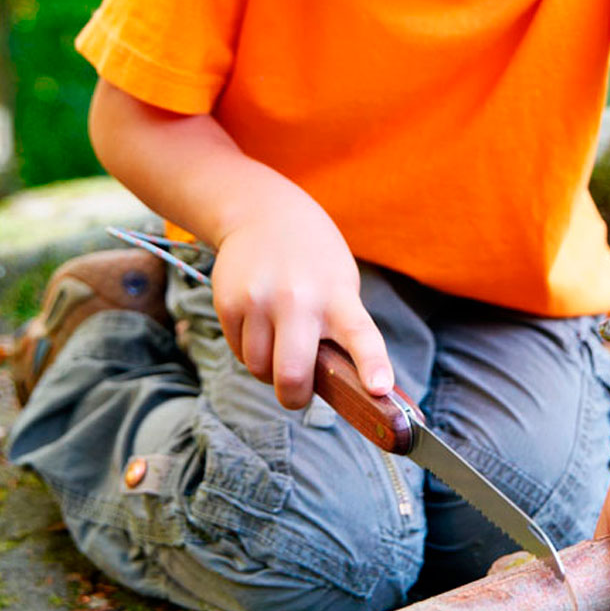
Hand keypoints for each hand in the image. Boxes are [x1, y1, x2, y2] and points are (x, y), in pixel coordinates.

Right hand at [210, 193, 391, 408]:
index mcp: (338, 296)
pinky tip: (258, 326)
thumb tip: (337, 386)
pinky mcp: (229, 303)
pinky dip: (249, 351)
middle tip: (297, 395)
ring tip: (278, 344)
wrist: (264, 214)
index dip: (372, 365)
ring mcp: (261, 301)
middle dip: (295, 396)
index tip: (380, 390)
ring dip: (268, 370)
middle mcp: (300, 299)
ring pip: (259, 368)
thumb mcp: (340, 284)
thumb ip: (339, 328)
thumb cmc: (314, 262)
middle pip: (293, 373)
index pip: (361, 335)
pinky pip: (238, 352)